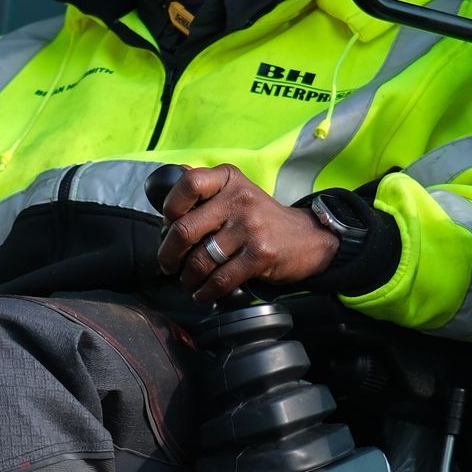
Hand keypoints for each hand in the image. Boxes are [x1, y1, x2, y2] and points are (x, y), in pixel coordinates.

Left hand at [154, 163, 339, 304]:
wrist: (309, 238)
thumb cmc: (262, 218)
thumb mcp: (237, 191)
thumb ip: (204, 189)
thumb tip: (162, 185)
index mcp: (229, 178)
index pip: (188, 184)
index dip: (170, 208)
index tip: (168, 225)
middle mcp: (239, 198)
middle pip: (185, 228)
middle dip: (169, 253)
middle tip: (167, 264)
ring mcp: (250, 226)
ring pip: (201, 258)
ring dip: (188, 277)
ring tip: (188, 280)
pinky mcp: (259, 255)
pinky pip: (221, 279)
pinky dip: (206, 290)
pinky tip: (203, 292)